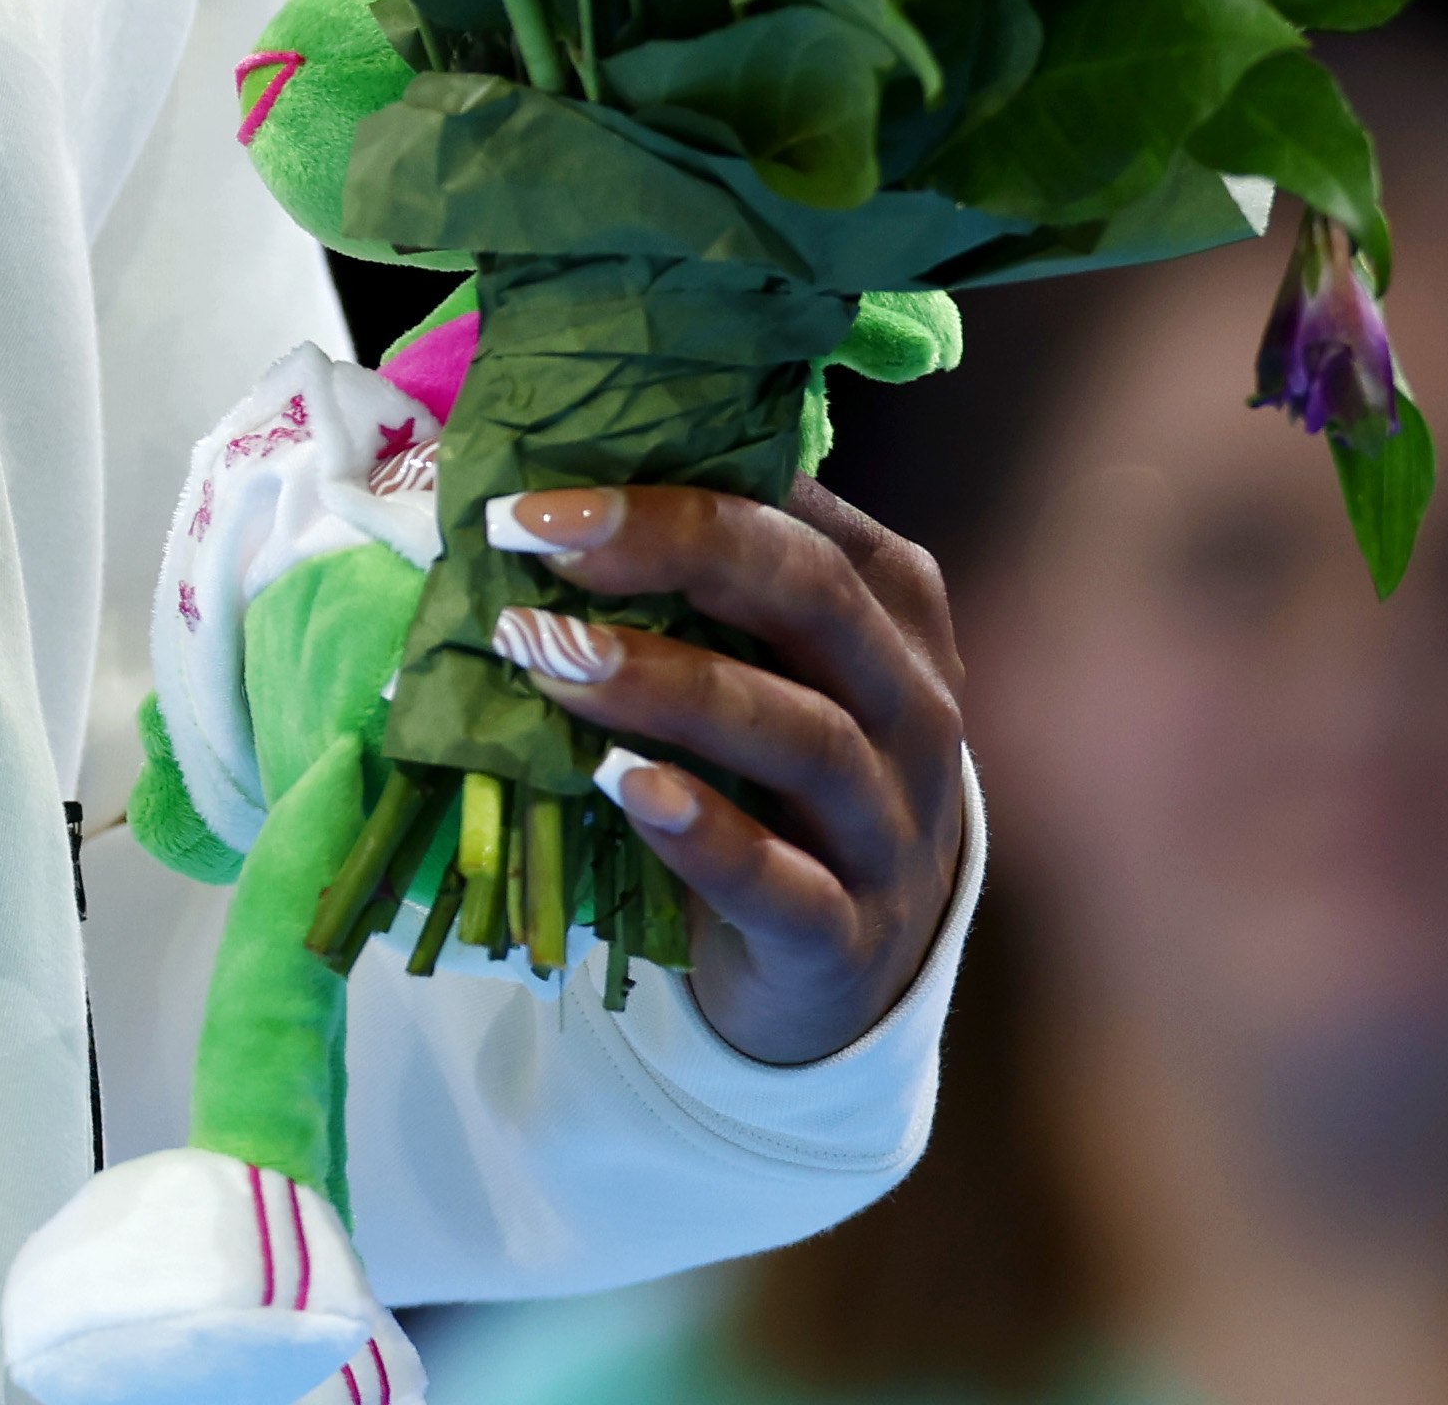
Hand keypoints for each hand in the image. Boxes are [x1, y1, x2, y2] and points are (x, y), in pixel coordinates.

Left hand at [480, 476, 968, 1065]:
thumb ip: (696, 585)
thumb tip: (544, 500)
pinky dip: (708, 834)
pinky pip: (787, 884)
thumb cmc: (781, 773)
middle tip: (535, 540)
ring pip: (804, 736)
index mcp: (893, 611)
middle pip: (815, 598)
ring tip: (548, 656)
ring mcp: (891, 827)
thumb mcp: (768, 663)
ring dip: (667, 685)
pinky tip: (626, 788)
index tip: (545, 485)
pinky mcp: (849, 935)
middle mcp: (913, 708)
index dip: (676, 488)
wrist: (850, 962)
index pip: (804, 519)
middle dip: (674, 548)